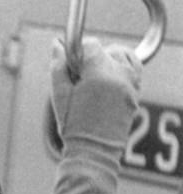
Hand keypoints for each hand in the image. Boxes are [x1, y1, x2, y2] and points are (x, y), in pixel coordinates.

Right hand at [49, 36, 141, 153]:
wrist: (94, 149)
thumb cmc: (73, 125)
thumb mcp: (59, 94)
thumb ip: (58, 66)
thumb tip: (57, 45)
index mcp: (99, 74)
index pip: (92, 45)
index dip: (78, 50)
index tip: (70, 62)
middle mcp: (119, 76)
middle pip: (107, 50)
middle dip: (92, 57)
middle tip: (80, 76)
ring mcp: (131, 83)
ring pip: (123, 55)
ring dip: (109, 59)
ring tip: (95, 77)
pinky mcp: (136, 91)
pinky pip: (133, 67)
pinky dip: (122, 67)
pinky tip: (108, 80)